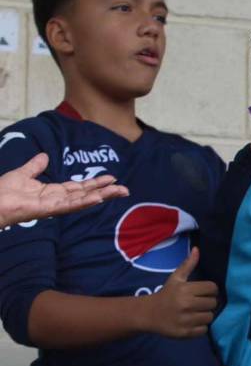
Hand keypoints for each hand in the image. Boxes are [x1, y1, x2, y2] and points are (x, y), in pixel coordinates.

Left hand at [0, 152, 127, 227]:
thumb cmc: (2, 191)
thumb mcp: (22, 174)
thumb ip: (34, 166)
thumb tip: (43, 155)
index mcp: (52, 192)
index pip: (79, 188)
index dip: (95, 183)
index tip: (111, 178)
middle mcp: (57, 200)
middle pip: (86, 195)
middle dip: (106, 191)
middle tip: (124, 189)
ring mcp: (54, 206)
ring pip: (83, 201)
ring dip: (102, 196)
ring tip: (119, 192)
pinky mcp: (48, 210)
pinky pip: (69, 206)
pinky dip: (84, 202)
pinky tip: (98, 198)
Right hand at [144, 247, 217, 337]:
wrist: (148, 314)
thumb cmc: (166, 294)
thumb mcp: (175, 279)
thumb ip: (188, 265)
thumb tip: (197, 249)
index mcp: (185, 290)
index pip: (212, 288)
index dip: (210, 290)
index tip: (202, 292)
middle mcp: (186, 305)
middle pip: (213, 303)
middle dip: (207, 302)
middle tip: (198, 303)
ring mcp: (185, 320)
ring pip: (210, 317)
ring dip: (204, 315)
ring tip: (194, 313)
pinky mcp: (185, 333)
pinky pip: (204, 330)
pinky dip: (200, 327)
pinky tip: (191, 322)